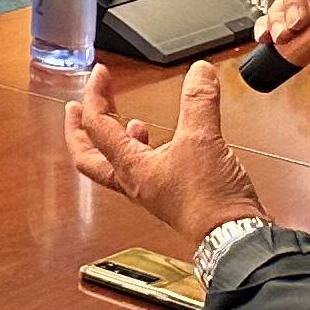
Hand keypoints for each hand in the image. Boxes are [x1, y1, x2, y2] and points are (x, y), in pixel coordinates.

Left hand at [63, 60, 267, 242]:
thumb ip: (198, 101)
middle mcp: (134, 182)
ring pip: (117, 164)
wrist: (233, 237)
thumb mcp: (202, 139)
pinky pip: (147, 170)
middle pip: (89, 155)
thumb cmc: (211, 201)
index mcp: (130, 167)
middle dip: (78, 129)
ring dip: (115, 141)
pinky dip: (149, 151)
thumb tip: (199, 72)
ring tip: (127, 122)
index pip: (96, 126)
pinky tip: (164, 144)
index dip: (94, 95)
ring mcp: (150, 191)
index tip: (100, 74)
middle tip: (75, 108)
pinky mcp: (170, 197)